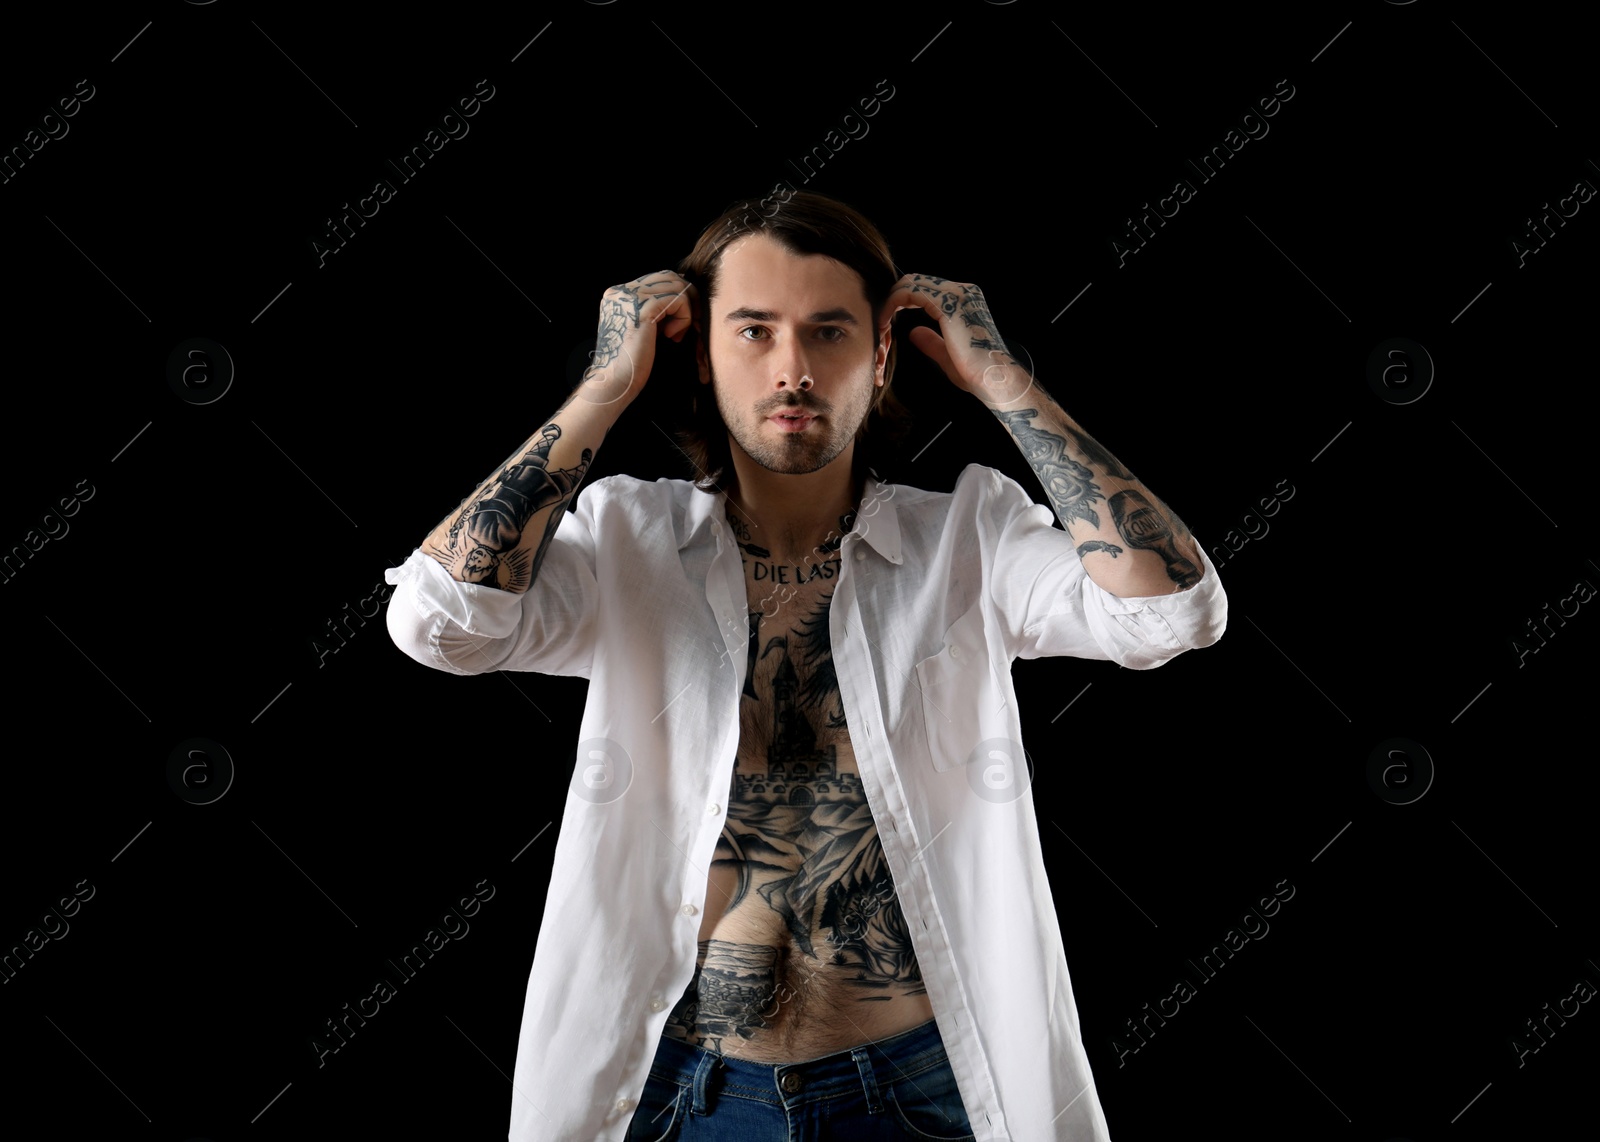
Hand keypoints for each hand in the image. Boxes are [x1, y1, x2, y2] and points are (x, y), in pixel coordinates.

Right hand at [575, 270, 698, 405]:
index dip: (675, 299)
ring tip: (677, 334)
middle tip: (688, 325)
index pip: (658, 279)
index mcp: (618, 294)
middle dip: (686, 299)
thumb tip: (680, 298)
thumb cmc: (629, 364)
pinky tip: (673, 336)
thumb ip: (653, 312)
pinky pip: (678, 299)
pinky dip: (684, 317)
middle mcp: (621, 291)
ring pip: (676, 286)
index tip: (677, 325)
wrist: (614, 383)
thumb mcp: (641, 330)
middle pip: (668, 277)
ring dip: (687, 310)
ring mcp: (630, 297)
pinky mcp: (643, 309)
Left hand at [879, 274, 1033, 405]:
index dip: (903, 300)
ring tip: (881, 323)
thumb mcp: (948, 353)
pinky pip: (909, 294)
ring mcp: (956, 295)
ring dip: (891, 302)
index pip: (925, 288)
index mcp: (965, 300)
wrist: (993, 379)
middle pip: (916, 280)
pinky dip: (892, 305)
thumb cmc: (976, 372)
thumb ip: (932, 341)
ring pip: (910, 283)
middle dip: (894, 299)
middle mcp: (962, 291)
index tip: (888, 320)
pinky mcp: (947, 305)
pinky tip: (885, 322)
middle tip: (881, 320)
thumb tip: (914, 333)